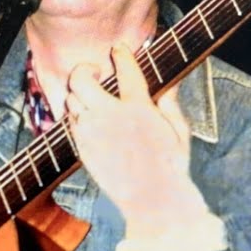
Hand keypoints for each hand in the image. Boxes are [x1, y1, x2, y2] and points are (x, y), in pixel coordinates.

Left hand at [65, 44, 211, 240]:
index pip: (126, 69)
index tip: (119, 49)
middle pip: (81, 79)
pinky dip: (77, 115)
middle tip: (94, 71)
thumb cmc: (172, 167)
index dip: (121, 54)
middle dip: (84, 69)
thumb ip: (170, 104)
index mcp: (139, 108)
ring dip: (80, 93)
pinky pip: (71, 122)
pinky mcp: (83, 149)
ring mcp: (93, 133)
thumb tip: (169, 84)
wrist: (153, 201)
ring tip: (91, 97)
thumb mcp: (180, 132)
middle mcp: (111, 116)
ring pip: (72, 99)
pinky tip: (88, 118)